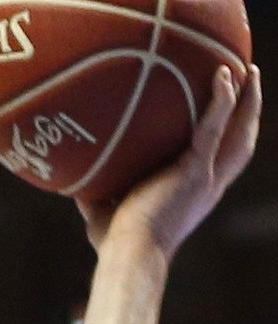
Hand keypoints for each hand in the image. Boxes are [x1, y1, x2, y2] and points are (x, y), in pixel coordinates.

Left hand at [81, 61, 261, 259]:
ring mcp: (207, 177)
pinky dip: (222, 100)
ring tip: (248, 68)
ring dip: (247, 99)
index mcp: (196, 193)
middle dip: (250, 110)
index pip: (221, 158)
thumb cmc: (115, 243)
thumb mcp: (105, 210)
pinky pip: (214, 126)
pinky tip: (223, 74)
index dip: (229, 134)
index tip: (229, 112)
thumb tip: (73, 178)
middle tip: (250, 78)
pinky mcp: (196, 169)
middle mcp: (210, 185)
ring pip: (239, 131)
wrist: (129, 255)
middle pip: (242, 140)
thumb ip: (98, 191)